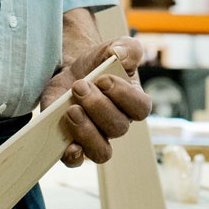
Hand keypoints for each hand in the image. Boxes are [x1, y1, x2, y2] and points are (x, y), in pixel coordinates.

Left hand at [40, 36, 148, 166]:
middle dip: (97, 106)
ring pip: (102, 151)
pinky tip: (68, 145)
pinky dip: (73, 157)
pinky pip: (77, 161)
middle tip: (79, 86)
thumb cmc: (99, 62)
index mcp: (133, 102)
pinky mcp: (74, 143)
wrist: (73, 71)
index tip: (103, 79)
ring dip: (87, 132)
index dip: (123, 96)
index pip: (140, 108)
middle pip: (118, 128)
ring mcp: (97, 137)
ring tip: (71, 110)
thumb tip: (120, 54)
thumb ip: (126, 47)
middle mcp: (118, 124)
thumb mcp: (114, 47)